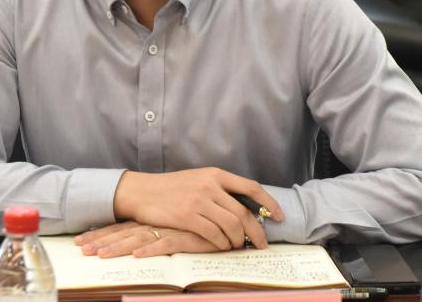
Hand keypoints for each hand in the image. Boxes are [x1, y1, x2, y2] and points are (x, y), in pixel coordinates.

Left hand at [75, 221, 221, 257]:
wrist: (223, 209)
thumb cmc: (198, 218)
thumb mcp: (173, 225)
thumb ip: (158, 230)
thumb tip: (136, 238)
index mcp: (150, 219)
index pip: (119, 227)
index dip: (99, 234)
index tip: (78, 241)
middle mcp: (156, 222)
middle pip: (122, 233)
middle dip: (99, 241)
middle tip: (79, 249)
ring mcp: (169, 227)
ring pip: (138, 238)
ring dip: (117, 247)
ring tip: (97, 255)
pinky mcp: (185, 234)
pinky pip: (165, 243)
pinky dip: (150, 249)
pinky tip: (136, 255)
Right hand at [112, 168, 283, 250]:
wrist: (142, 191)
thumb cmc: (171, 188)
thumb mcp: (198, 179)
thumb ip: (220, 190)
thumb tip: (245, 208)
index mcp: (216, 174)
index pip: (251, 187)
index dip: (269, 202)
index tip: (279, 216)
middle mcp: (210, 185)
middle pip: (243, 212)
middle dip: (257, 231)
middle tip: (261, 244)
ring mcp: (199, 201)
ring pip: (231, 226)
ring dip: (238, 240)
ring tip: (238, 246)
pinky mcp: (187, 216)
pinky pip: (214, 234)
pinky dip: (221, 244)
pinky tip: (222, 246)